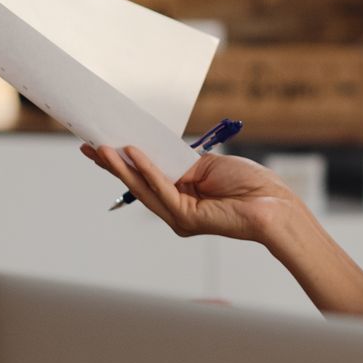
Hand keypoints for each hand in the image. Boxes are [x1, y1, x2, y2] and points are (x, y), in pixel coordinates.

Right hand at [81, 143, 304, 244]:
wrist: (273, 204)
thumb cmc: (250, 184)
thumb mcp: (208, 165)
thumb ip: (180, 162)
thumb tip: (155, 151)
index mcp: (181, 196)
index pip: (145, 177)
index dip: (125, 161)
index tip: (103, 145)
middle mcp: (175, 210)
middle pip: (137, 183)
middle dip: (112, 164)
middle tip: (89, 147)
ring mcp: (179, 216)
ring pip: (143, 188)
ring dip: (120, 167)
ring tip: (100, 149)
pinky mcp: (186, 217)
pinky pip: (161, 188)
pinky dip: (146, 169)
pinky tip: (132, 153)